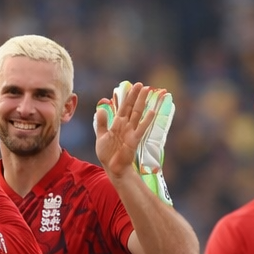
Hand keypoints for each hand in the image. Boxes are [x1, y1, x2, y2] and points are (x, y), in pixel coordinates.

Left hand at [95, 81, 174, 202]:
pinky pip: (141, 128)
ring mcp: (131, 131)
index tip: (133, 86)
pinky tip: (152, 111)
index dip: (128, 97)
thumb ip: (101, 123)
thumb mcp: (101, 136)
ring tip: (148, 92)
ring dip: (142, 103)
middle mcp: (126, 125)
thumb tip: (100, 110)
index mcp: (117, 123)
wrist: (112, 167)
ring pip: (138, 114)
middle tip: (143, 85)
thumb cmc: (107, 153)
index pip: (124, 107)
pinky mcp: (134, 140)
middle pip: (132, 107)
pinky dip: (147, 120)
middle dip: (137, 96)